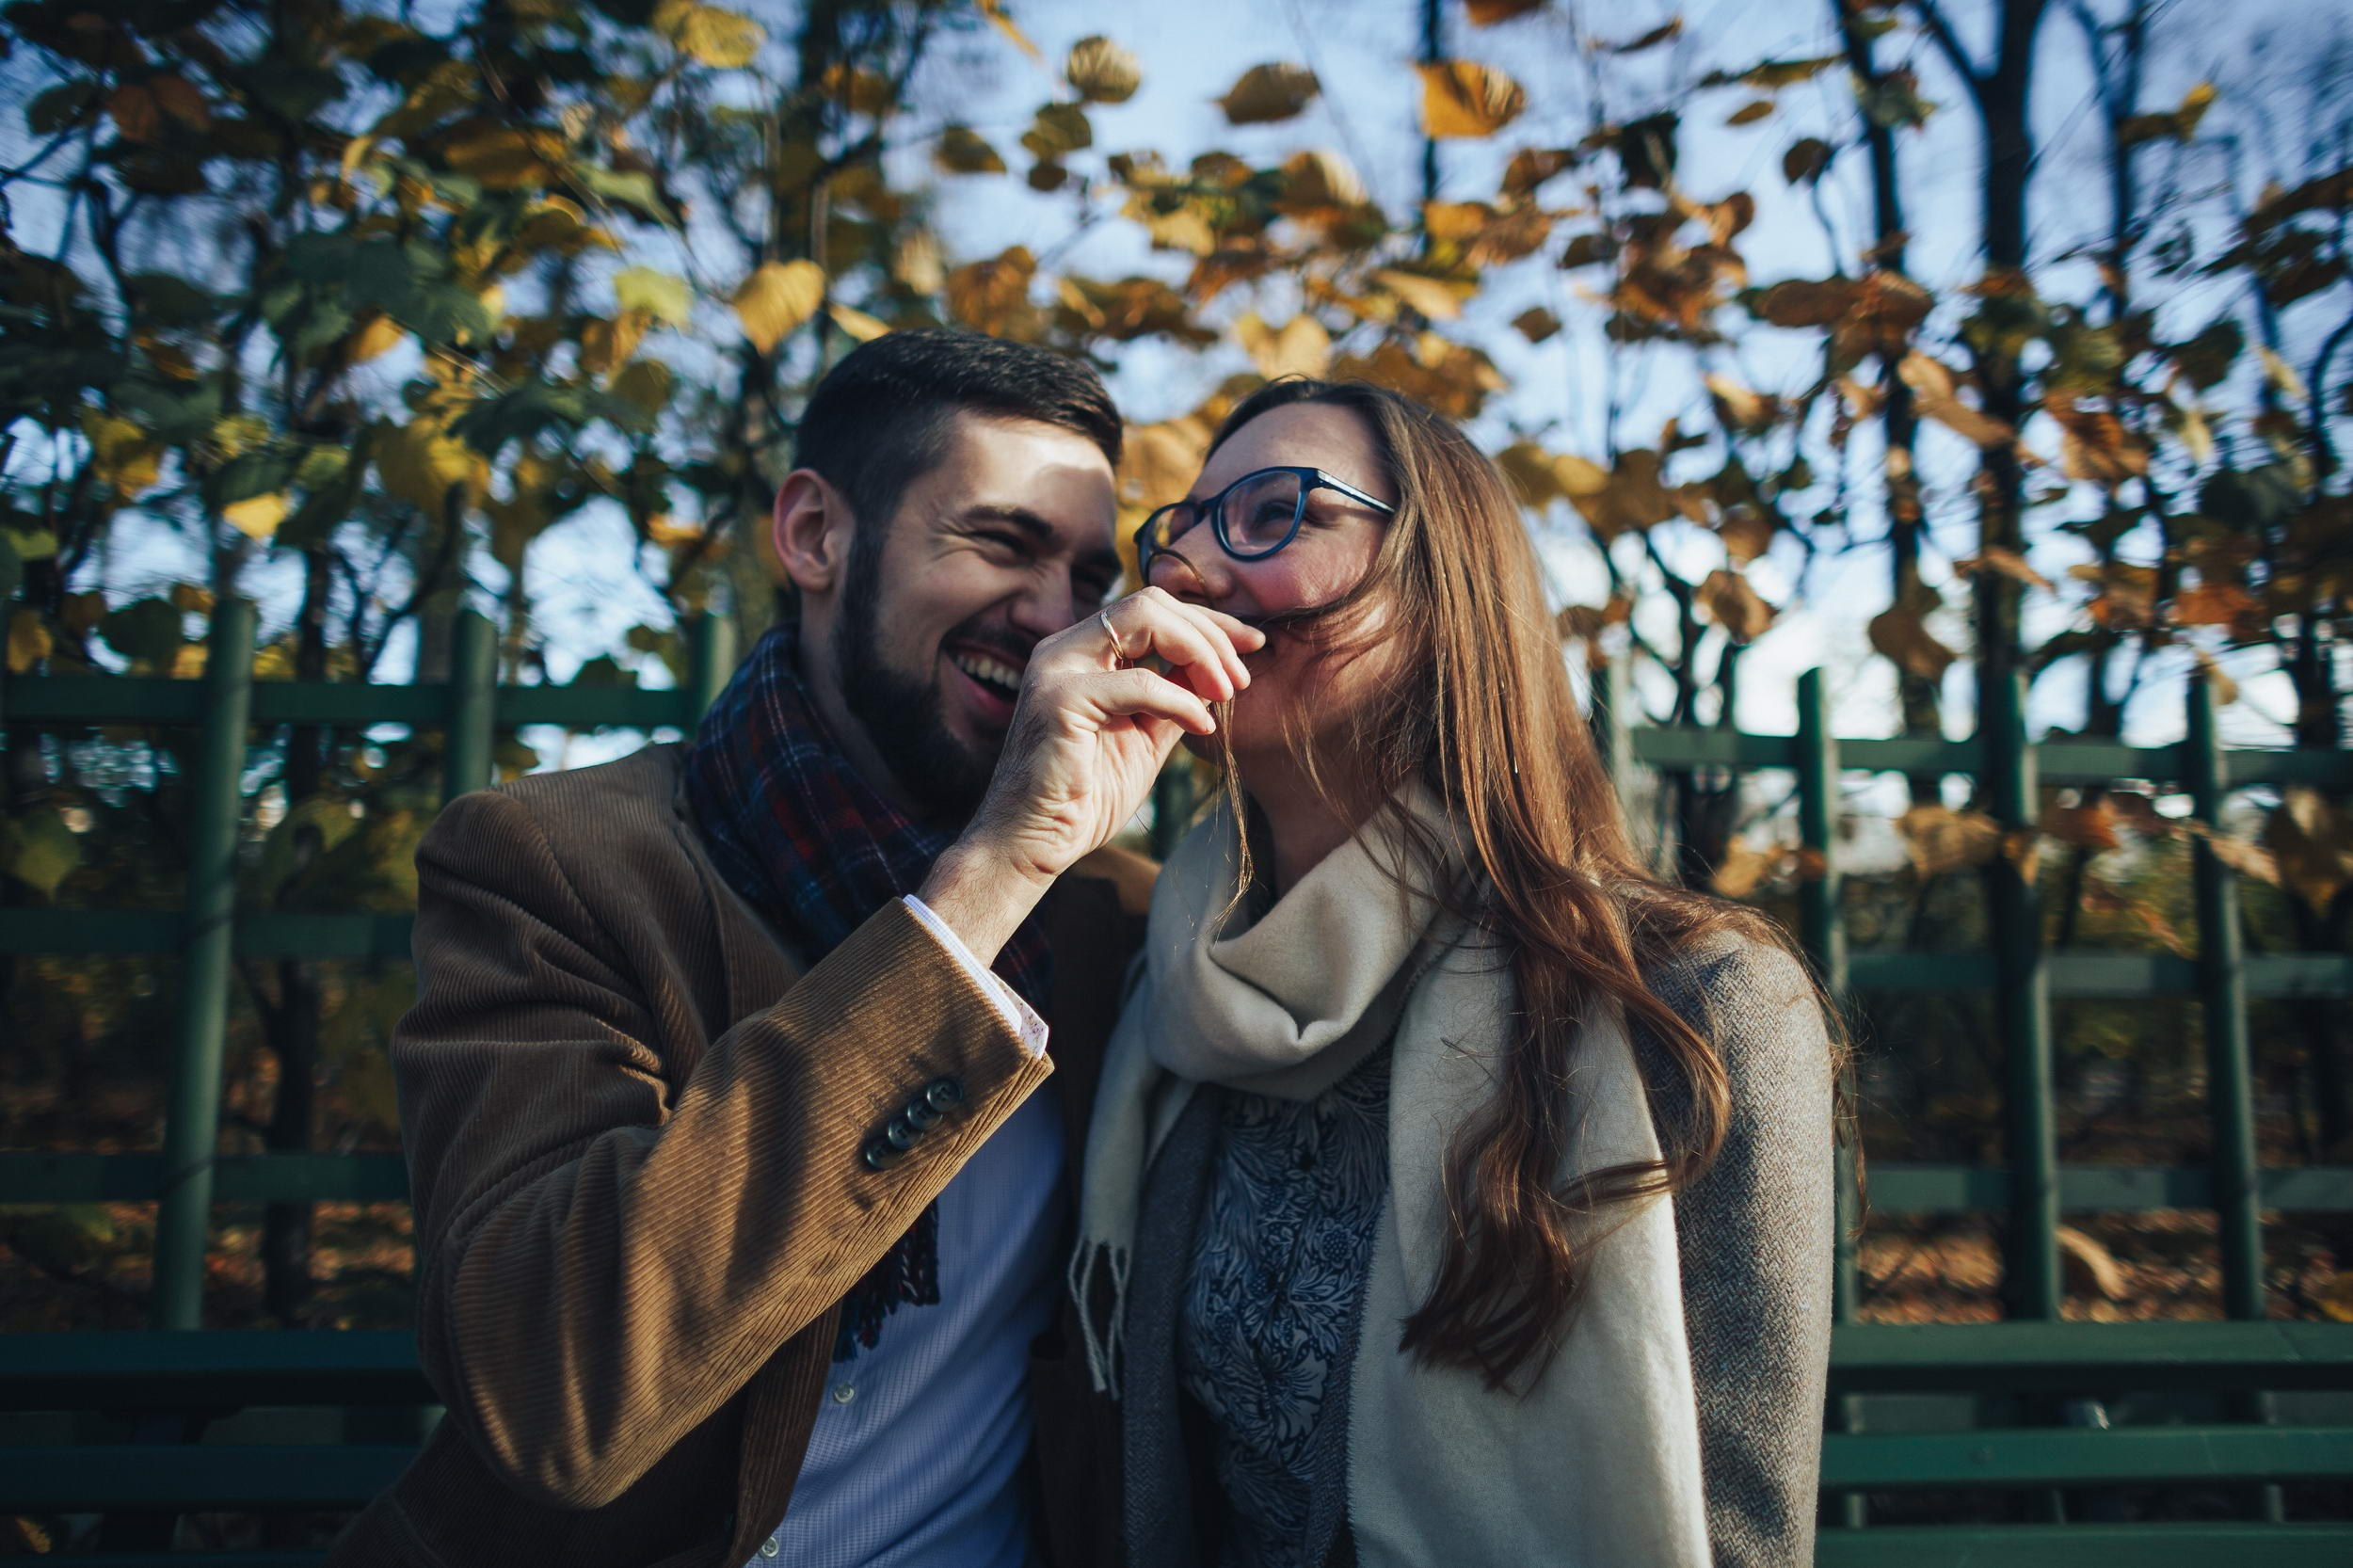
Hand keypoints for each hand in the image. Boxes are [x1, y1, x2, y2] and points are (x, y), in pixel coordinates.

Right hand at [918, 588, 1261, 960]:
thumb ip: (1175, 698)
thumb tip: (1220, 672)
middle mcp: (1064, 650)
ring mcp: (1057, 669)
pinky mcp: (1059, 700)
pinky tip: (1202, 726)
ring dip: (1199, 652)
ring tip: (1228, 693)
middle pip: (1151, 603)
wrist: (1033, 845)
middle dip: (1209, 633)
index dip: (1207, 622)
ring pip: (1143, 619)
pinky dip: (1179, 700)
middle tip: (1243, 677)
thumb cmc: (1084, 797)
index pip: (1152, 610)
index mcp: (1082, 654)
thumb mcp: (1145, 737)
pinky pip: (1137, 681)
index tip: (1251, 646)